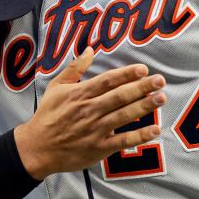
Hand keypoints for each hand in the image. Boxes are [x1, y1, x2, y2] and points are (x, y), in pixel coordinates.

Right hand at [14, 48, 166, 179]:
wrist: (37, 148)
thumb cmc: (47, 115)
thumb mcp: (56, 87)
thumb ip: (74, 68)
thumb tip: (89, 49)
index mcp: (79, 94)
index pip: (107, 81)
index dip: (126, 74)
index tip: (143, 68)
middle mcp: (89, 110)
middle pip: (119, 96)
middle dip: (142, 87)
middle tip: (161, 80)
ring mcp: (95, 130)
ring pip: (123, 116)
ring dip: (144, 106)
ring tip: (161, 98)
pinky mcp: (99, 148)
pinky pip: (122, 141)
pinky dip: (139, 136)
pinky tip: (154, 130)